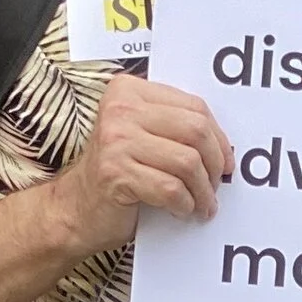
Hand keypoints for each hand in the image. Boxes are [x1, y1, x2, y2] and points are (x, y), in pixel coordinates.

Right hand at [53, 72, 233, 251]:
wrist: (76, 208)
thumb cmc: (118, 172)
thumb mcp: (143, 136)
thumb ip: (174, 127)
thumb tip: (225, 145)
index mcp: (129, 91)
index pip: (194, 106)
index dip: (219, 137)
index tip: (226, 161)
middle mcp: (120, 109)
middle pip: (195, 131)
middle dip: (215, 163)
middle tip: (216, 185)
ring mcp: (116, 140)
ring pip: (187, 162)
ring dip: (203, 191)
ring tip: (203, 204)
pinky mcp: (116, 173)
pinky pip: (171, 189)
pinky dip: (185, 205)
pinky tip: (182, 210)